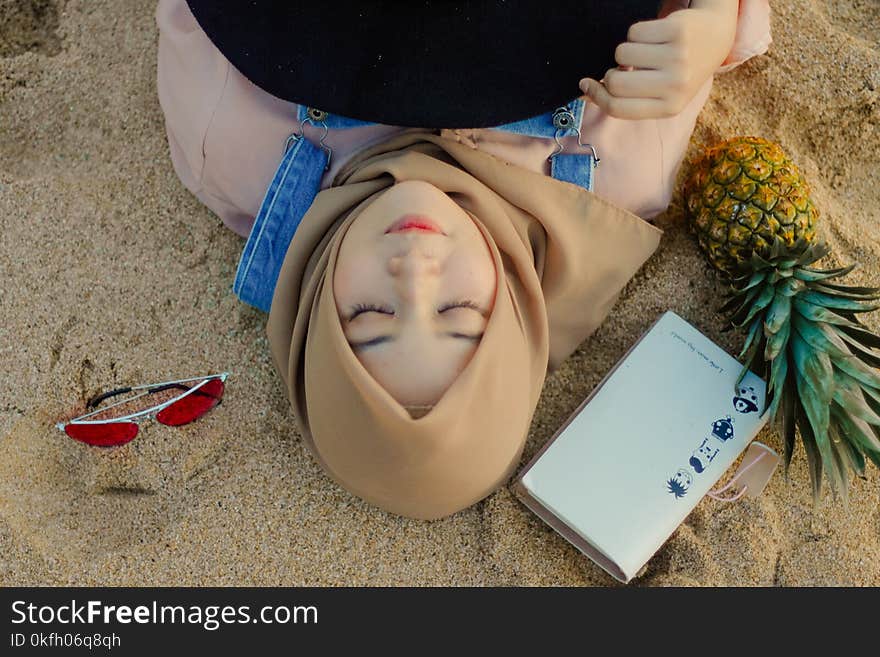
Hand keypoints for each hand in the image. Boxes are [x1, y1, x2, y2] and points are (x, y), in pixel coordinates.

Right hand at [579, 0, 738, 119]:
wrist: (715, 37)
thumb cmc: (680, 69)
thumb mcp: (661, 94)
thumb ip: (628, 99)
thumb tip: (585, 93)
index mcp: (669, 108)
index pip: (618, 108)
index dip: (596, 96)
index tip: (587, 84)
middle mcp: (676, 86)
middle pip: (616, 82)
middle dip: (612, 72)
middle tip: (625, 67)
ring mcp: (678, 58)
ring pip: (622, 54)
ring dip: (627, 50)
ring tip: (645, 51)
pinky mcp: (677, 32)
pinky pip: (634, 31)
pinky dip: (638, 32)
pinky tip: (655, 36)